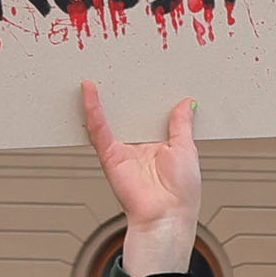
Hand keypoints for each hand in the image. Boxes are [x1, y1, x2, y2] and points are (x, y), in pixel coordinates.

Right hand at [72, 79, 208, 276]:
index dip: (150, 94)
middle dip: (125, 89)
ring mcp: (123, 149)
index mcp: (159, 143)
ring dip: (104, 96)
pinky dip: (93, 109)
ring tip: (99, 67)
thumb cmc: (181, 192)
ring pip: (110, 117)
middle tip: (120, 61)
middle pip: (129, 112)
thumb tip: (186, 103)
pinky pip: (99, 129)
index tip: (151, 69)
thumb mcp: (186, 149)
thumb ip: (181, 125)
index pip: (151, 113)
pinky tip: (89, 90)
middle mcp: (139, 144)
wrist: (167, 215)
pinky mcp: (110, 155)